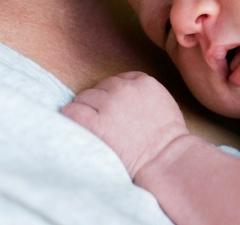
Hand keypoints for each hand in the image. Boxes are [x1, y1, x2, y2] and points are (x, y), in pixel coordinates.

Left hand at [62, 72, 189, 178]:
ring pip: (84, 97)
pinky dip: (72, 116)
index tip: (117, 112)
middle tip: (108, 123)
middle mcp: (124, 89)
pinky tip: (80, 126)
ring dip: (87, 110)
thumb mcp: (163, 103)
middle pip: (100, 88)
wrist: (165, 160)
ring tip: (97, 128)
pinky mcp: (96, 123)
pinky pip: (72, 111)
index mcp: (143, 82)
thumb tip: (121, 93)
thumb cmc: (167, 140)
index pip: (118, 79)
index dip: (115, 96)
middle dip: (101, 103)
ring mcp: (109, 105)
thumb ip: (142, 92)